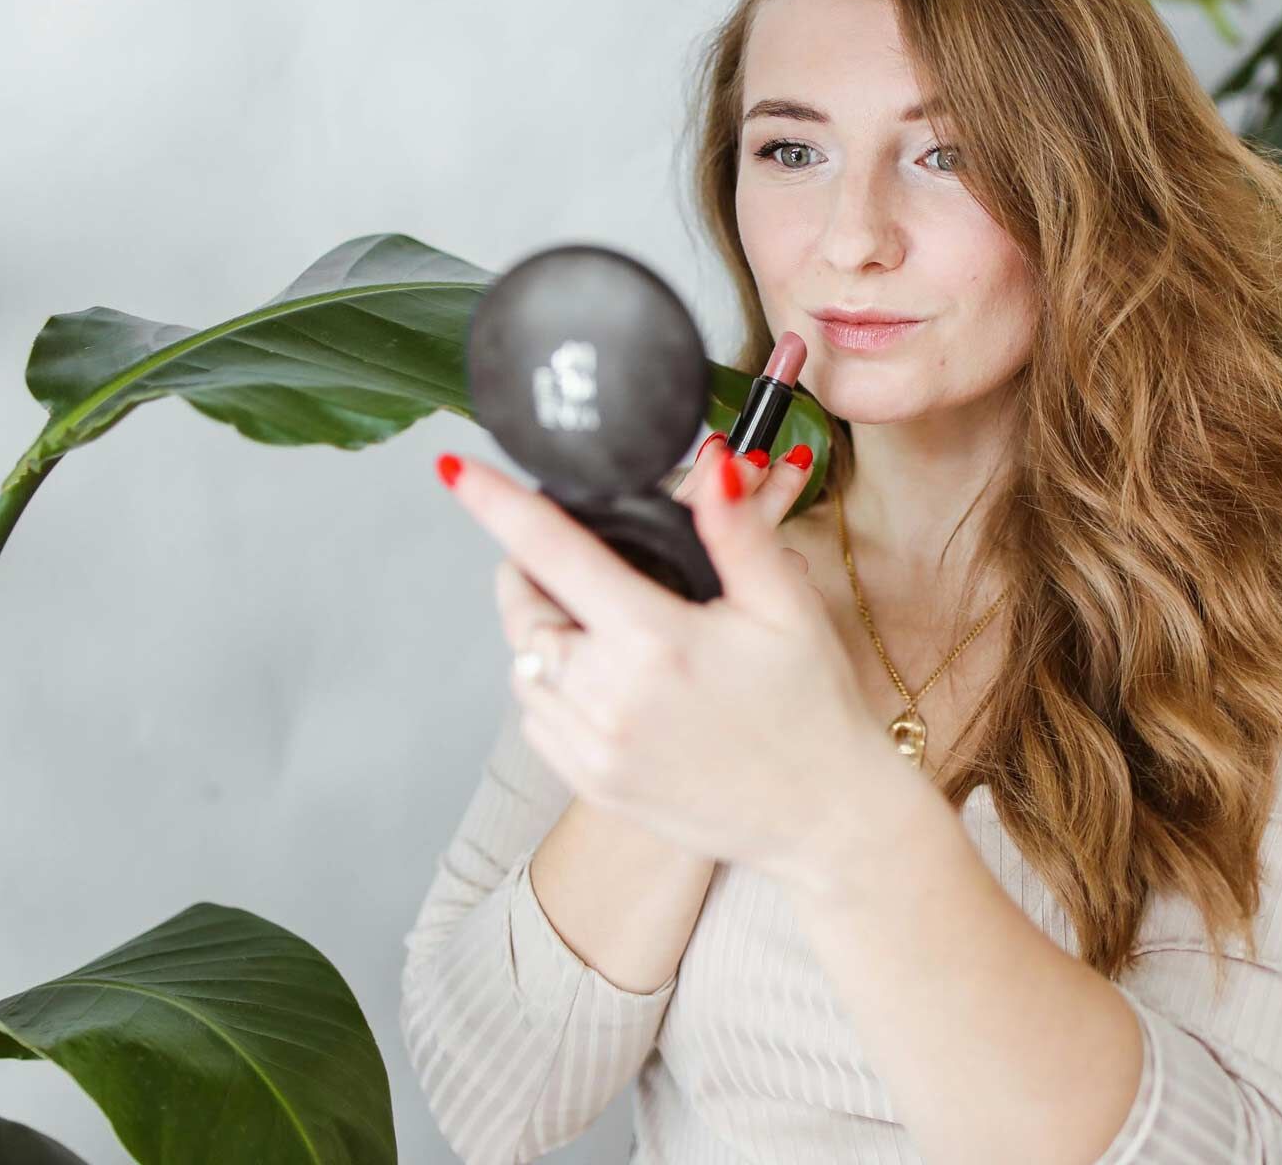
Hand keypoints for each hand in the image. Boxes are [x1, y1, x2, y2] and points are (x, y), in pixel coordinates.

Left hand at [450, 434, 878, 879]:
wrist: (824, 817)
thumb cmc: (812, 706)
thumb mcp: (786, 607)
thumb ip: (737, 532)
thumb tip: (715, 465)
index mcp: (654, 641)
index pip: (553, 552)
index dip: (497, 504)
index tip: (456, 470)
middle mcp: (611, 697)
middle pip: (523, 611)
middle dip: (525, 570)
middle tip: (559, 554)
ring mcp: (596, 748)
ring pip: (523, 668)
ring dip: (538, 633)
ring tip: (587, 617)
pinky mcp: (594, 784)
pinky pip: (538, 721)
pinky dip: (549, 689)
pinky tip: (598, 677)